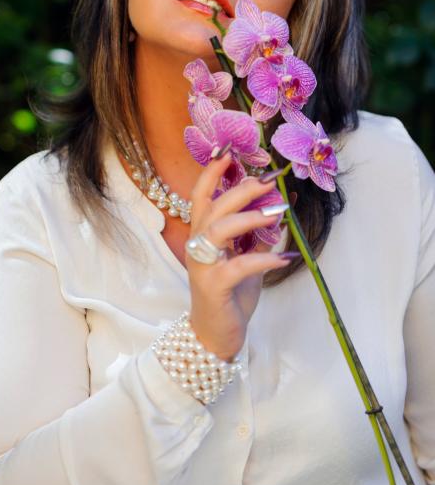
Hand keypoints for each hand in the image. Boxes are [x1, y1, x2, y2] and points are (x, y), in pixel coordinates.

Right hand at [186, 152, 290, 360]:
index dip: (212, 172)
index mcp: (203, 234)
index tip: (229, 150)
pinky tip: (286, 256)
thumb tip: (284, 200)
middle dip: (240, 189)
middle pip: (212, 207)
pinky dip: (265, 259)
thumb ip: (260, 231)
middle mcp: (198, 245)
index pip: (201, 196)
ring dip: (250, 217)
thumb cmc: (231, 293)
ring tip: (278, 211)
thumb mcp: (248, 256)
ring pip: (220, 230)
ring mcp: (203, 265)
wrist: (217, 334)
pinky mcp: (215, 286)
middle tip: (268, 180)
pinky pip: (240, 266)